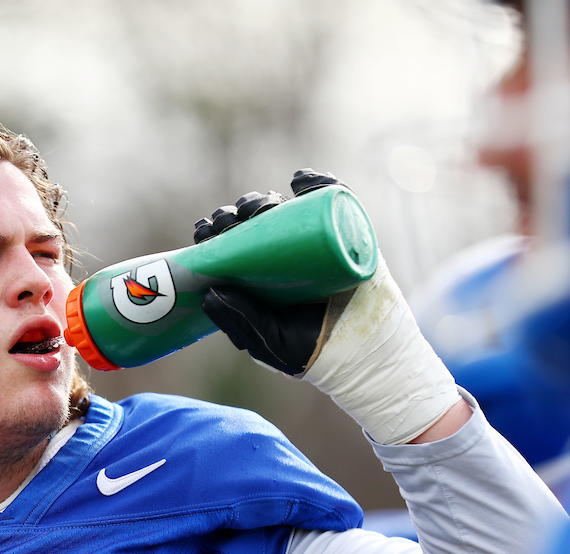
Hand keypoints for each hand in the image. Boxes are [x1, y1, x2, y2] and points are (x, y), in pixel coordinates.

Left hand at [194, 171, 461, 444]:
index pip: (231, 245)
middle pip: (254, 223)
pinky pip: (334, 201)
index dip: (215, 233)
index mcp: (258, 275)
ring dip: (265, 200)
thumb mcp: (269, 340)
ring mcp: (316, 241)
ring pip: (286, 209)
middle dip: (236, 214)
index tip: (204, 230)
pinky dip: (319, 184)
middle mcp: (283, 254)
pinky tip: (300, 181)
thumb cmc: (310, 351)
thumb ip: (240, 321)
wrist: (365, 356)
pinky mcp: (348, 234)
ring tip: (257, 205)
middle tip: (228, 219)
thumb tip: (209, 292)